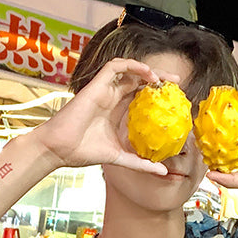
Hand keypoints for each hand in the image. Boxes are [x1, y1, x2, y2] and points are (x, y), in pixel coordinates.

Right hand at [31, 58, 174, 174]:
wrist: (60, 149)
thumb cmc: (84, 152)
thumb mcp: (119, 158)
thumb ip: (140, 163)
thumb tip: (163, 172)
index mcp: (116, 111)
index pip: (140, 96)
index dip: (157, 95)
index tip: (174, 100)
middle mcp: (111, 98)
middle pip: (138, 81)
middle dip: (158, 79)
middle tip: (177, 83)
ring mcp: (104, 90)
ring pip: (129, 70)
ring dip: (147, 70)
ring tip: (163, 79)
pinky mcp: (96, 85)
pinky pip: (116, 66)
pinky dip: (132, 66)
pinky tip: (147, 75)